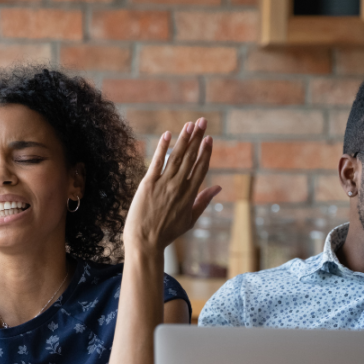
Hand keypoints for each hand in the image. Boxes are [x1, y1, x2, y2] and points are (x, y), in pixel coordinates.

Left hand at [123, 118, 220, 254]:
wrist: (145, 241)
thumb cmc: (167, 232)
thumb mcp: (190, 219)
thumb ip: (203, 201)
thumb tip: (218, 187)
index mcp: (190, 195)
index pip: (200, 169)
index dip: (205, 152)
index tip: (210, 139)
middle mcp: (178, 187)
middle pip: (190, 158)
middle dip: (197, 138)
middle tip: (202, 121)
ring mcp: (163, 184)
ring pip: (176, 157)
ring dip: (183, 139)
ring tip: (189, 124)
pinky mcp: (148, 184)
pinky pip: (156, 162)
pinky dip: (162, 148)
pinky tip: (168, 135)